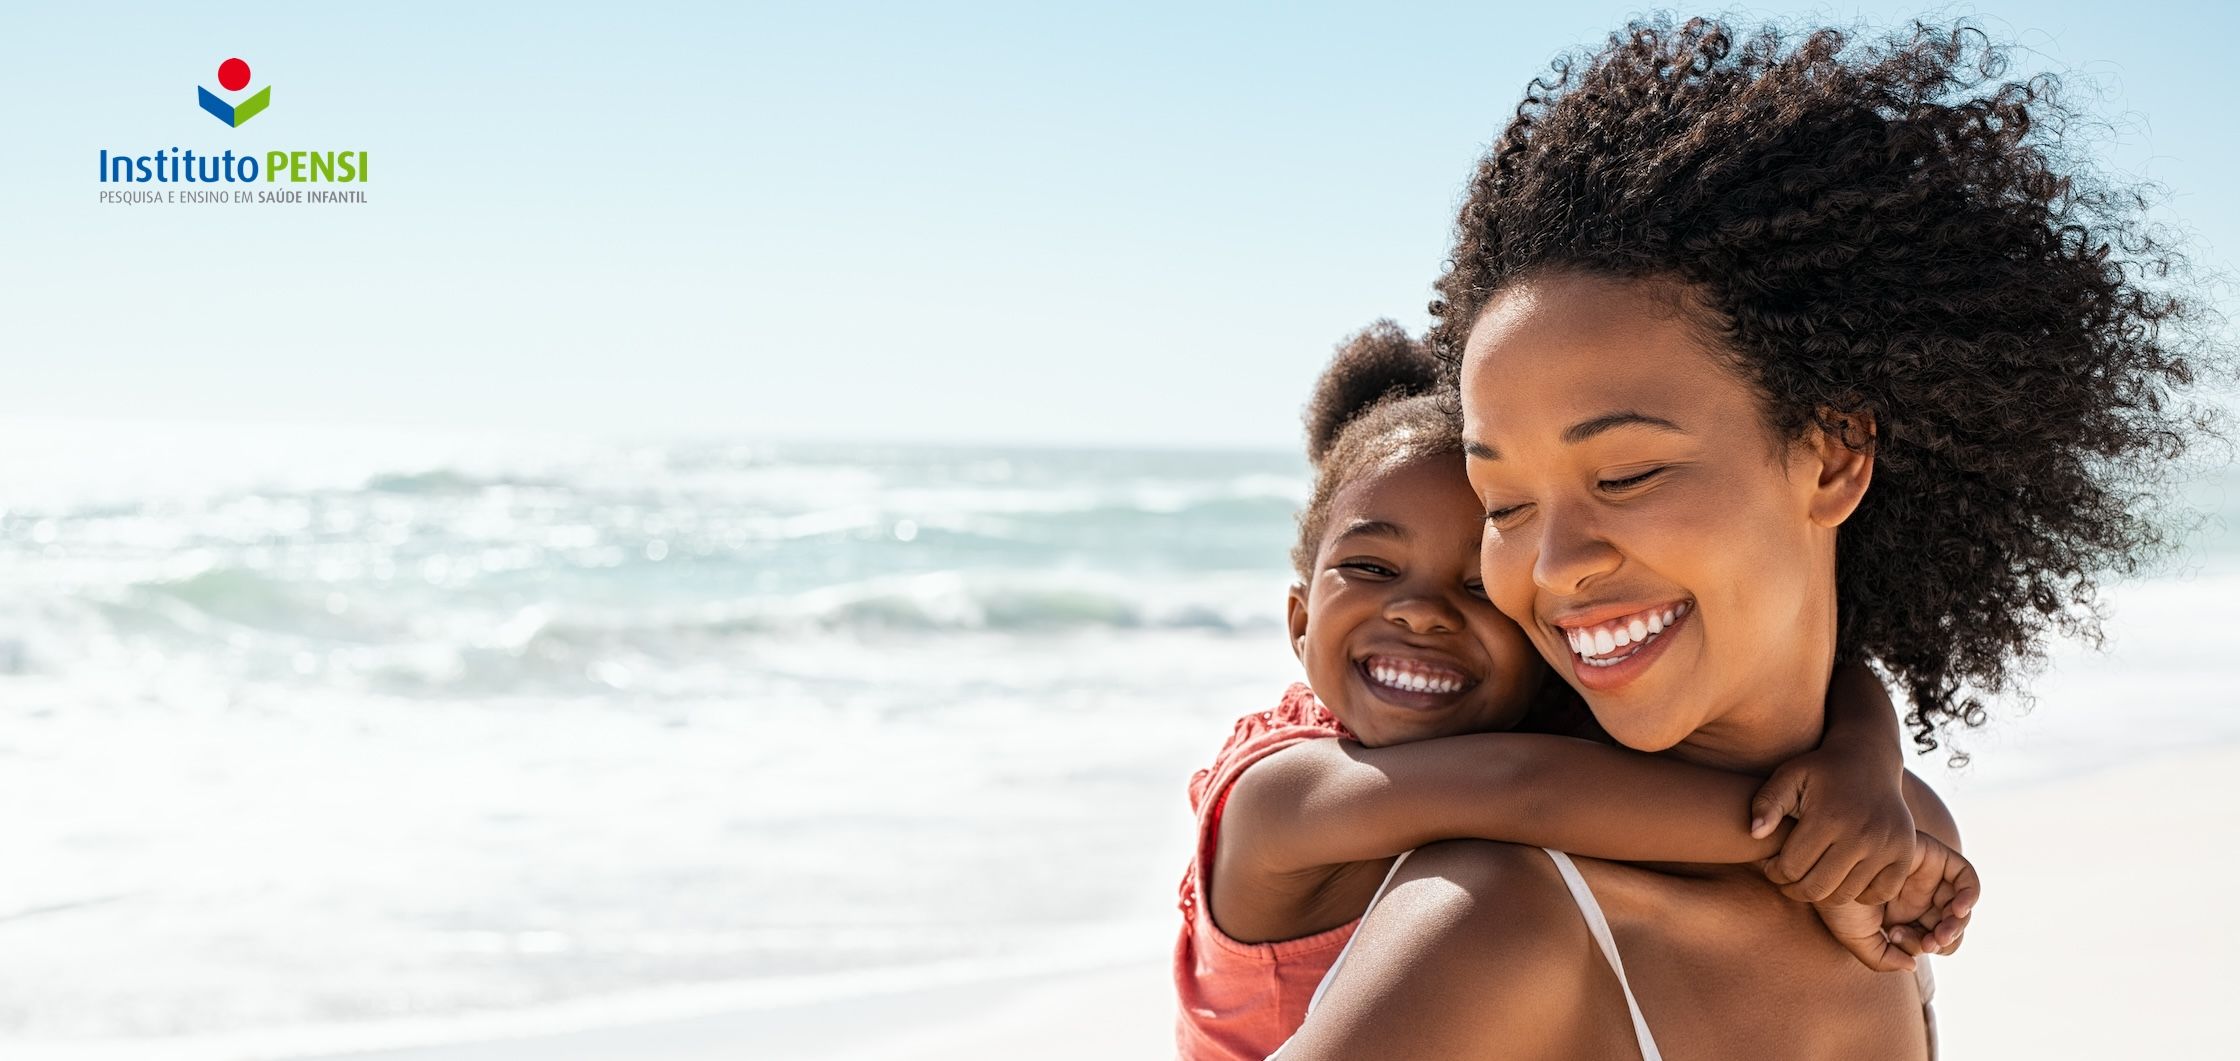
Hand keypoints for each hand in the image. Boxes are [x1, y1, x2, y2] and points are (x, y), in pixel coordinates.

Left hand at [1751, 745, 1914, 904]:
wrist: (1868, 759)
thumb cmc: (1821, 771)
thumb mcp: (1789, 776)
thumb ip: (1767, 803)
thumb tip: (1754, 834)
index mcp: (1829, 817)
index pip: (1791, 868)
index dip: (1774, 872)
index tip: (1772, 865)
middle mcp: (1862, 835)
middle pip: (1817, 888)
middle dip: (1793, 890)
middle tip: (1788, 880)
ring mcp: (1887, 847)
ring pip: (1845, 895)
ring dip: (1823, 894)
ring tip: (1812, 877)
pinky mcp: (1905, 854)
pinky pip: (1878, 894)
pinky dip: (1859, 894)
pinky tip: (1844, 878)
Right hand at [1809, 831, 1980, 971]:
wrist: (1829, 865)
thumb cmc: (1836, 900)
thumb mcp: (1857, 939)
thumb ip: (1883, 960)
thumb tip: (1912, 965)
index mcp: (1901, 916)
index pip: (1931, 938)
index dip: (1924, 947)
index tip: (1897, 939)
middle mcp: (1916, 897)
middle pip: (1950, 923)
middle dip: (1944, 940)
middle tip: (1929, 943)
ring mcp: (1926, 877)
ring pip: (1960, 905)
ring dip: (1956, 925)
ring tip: (1940, 934)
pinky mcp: (1933, 857)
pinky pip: (1965, 876)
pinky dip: (1970, 895)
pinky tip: (1957, 910)